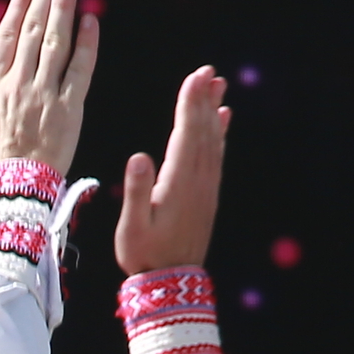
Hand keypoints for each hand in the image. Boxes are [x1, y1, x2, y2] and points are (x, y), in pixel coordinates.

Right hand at [0, 0, 98, 183]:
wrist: (9, 196)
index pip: (6, 37)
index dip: (18, 7)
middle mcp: (17, 83)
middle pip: (33, 29)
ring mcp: (44, 93)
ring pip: (56, 40)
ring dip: (64, 5)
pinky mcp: (68, 109)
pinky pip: (80, 68)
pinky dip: (86, 43)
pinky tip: (90, 19)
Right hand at [114, 65, 230, 273]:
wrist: (172, 283)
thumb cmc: (144, 256)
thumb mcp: (132, 228)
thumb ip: (136, 192)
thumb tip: (138, 157)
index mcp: (177, 183)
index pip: (186, 134)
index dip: (190, 105)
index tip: (195, 77)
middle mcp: (197, 180)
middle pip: (203, 131)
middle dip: (204, 100)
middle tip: (209, 71)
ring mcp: (206, 187)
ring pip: (213, 141)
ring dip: (214, 111)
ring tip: (217, 85)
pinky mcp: (208, 195)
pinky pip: (216, 156)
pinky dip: (219, 134)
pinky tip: (222, 119)